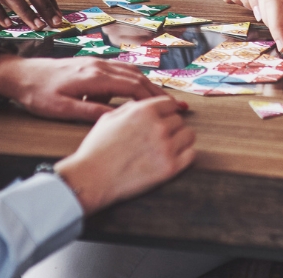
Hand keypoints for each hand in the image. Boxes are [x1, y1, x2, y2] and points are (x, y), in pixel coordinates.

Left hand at [0, 56, 164, 121]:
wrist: (20, 74)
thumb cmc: (38, 94)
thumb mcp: (61, 109)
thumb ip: (89, 112)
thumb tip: (116, 118)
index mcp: (94, 77)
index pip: (132, 86)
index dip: (154, 98)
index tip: (170, 109)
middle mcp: (98, 65)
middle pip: (136, 76)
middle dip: (157, 92)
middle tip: (176, 106)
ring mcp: (95, 62)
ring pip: (130, 71)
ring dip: (147, 85)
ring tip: (161, 101)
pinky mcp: (90, 64)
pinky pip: (119, 69)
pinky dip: (133, 79)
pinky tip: (136, 90)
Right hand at [54, 96, 196, 213]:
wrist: (91, 178)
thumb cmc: (96, 148)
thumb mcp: (110, 118)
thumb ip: (132, 108)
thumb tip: (146, 105)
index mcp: (144, 111)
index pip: (170, 103)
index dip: (165, 111)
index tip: (162, 119)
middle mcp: (158, 126)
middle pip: (179, 120)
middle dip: (170, 127)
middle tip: (158, 137)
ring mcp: (166, 147)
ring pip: (188, 135)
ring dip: (180, 139)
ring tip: (167, 147)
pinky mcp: (170, 168)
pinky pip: (191, 155)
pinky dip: (185, 155)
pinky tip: (173, 158)